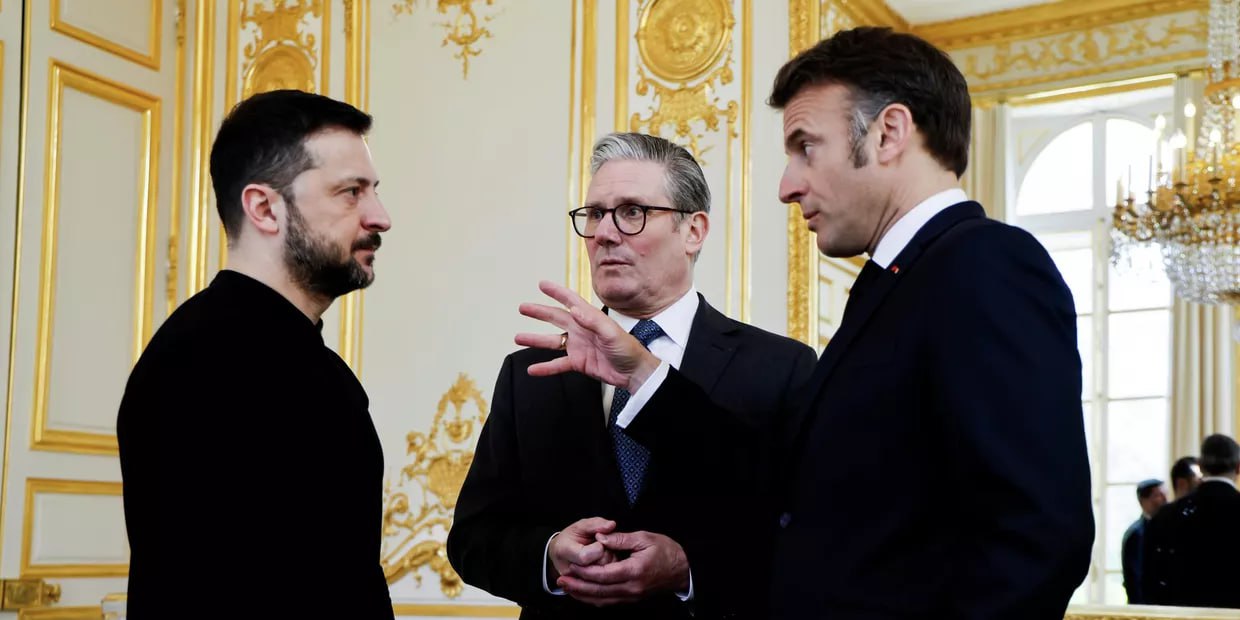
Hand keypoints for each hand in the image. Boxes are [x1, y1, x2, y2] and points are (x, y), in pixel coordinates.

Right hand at [516, 281, 660, 392]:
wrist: (634, 372)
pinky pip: (558, 364)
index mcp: (590, 318)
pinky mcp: (578, 362)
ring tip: (518, 337)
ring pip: (552, 341)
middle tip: (523, 307)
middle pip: (556, 318)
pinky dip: (545, 367)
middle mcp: (581, 330)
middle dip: (539, 312)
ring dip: (536, 339)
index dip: (557, 292)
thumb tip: (574, 310)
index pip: (571, 301)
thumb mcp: (612, 332)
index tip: (542, 284)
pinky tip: (533, 369)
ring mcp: (578, 346)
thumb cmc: (628, 349)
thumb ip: (593, 321)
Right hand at [547, 517, 617, 583]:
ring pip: (604, 576)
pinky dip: (608, 574)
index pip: (587, 556)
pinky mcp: (584, 590)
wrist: (561, 553)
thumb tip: (611, 525)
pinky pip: (604, 584)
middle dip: (606, 555)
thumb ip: (596, 524)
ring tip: (600, 557)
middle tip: (600, 548)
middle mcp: (568, 571)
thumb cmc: (572, 538)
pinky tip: (603, 566)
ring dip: (609, 564)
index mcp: (564, 551)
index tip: (597, 540)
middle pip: (598, 566)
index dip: (599, 546)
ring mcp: (576, 583)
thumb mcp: (581, 526)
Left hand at [557, 530, 689, 606]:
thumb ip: (621, 539)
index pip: (603, 575)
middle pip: (599, 592)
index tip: (570, 567)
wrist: (683, 569)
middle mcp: (631, 588)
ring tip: (567, 589)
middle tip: (561, 582)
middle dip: (578, 588)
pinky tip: (584, 594)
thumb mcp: (645, 538)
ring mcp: (632, 596)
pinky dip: (595, 599)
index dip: (584, 572)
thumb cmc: (666, 551)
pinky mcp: (632, 598)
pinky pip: (610, 602)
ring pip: (603, 600)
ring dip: (583, 596)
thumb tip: (600, 538)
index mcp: (633, 571)